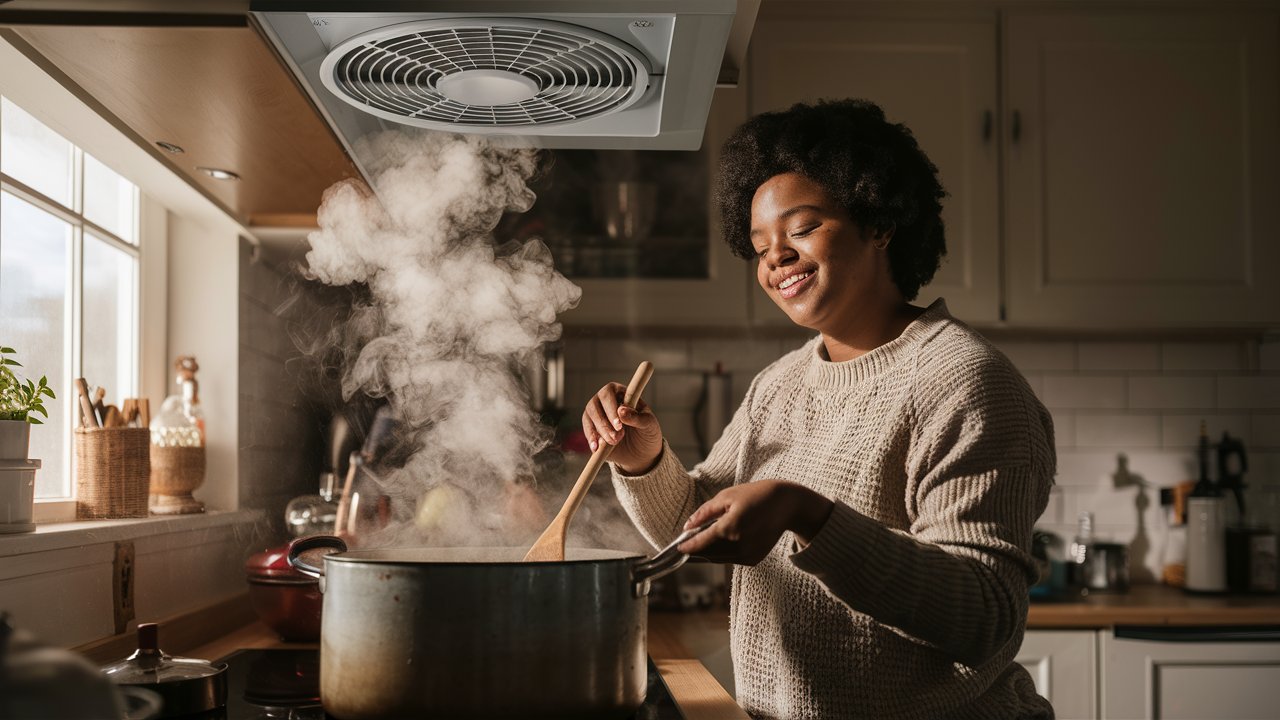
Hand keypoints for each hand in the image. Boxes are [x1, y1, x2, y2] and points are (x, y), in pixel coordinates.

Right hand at [581, 382, 663, 473]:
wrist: (642, 452)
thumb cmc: (647, 432)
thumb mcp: (649, 424)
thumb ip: (637, 417)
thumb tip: (621, 410)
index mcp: (621, 393)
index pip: (609, 392)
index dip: (611, 408)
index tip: (619, 425)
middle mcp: (605, 400)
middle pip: (594, 405)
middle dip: (604, 423)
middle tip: (617, 437)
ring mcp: (596, 414)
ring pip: (588, 417)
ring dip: (600, 431)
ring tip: (614, 443)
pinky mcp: (592, 428)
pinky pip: (587, 431)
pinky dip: (591, 439)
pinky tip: (597, 448)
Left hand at [677, 481, 833, 565]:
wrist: (786, 505)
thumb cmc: (755, 495)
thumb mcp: (727, 497)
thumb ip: (704, 513)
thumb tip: (687, 527)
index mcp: (730, 528)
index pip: (701, 543)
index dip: (686, 547)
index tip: (676, 548)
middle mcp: (739, 545)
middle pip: (708, 554)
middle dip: (695, 550)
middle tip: (684, 544)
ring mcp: (748, 555)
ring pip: (718, 559)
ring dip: (707, 552)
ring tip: (699, 542)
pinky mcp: (754, 559)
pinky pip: (731, 559)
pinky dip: (722, 553)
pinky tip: (719, 542)